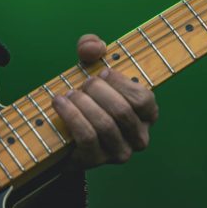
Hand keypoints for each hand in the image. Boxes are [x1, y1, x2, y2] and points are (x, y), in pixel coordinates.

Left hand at [52, 34, 159, 168]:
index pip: (143, 99)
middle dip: (97, 92)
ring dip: (82, 104)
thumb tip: (93, 47)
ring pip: (105, 125)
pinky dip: (71, 116)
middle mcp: (138, 137)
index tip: (103, 73)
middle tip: (82, 84)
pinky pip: (87, 137)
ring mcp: (118, 152)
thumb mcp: (89, 66)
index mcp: (147, 115)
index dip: (121, 83)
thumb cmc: (85, 96)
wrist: (63, 133)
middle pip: (122, 111)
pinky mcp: (96, 160)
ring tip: (68, 94)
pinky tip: (59, 104)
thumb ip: (91, 47)